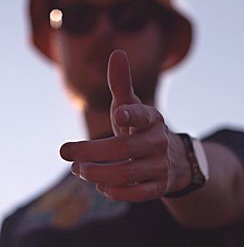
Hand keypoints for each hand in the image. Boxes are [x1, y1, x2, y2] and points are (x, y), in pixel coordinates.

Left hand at [60, 50, 189, 201]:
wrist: (173, 159)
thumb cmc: (143, 129)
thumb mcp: (134, 106)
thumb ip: (122, 85)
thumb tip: (117, 52)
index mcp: (152, 119)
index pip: (143, 115)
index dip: (131, 114)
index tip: (117, 113)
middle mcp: (159, 142)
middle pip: (123, 148)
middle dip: (91, 152)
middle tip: (66, 152)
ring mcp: (160, 166)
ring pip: (126, 173)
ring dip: (97, 173)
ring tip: (79, 170)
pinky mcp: (159, 187)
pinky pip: (136, 194)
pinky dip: (116, 192)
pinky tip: (101, 185)